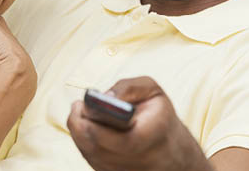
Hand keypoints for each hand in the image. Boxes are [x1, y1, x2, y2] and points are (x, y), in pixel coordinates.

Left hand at [67, 77, 211, 170]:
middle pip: (94, 146)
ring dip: (78, 131)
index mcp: (149, 136)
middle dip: (78, 122)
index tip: (85, 104)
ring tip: (79, 112)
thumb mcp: (152, 92)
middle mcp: (136, 160)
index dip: (95, 122)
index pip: (115, 137)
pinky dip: (83, 142)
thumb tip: (105, 96)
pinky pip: (89, 158)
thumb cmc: (158, 116)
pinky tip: (86, 127)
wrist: (171, 150)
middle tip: (77, 105)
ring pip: (88, 152)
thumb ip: (128, 88)